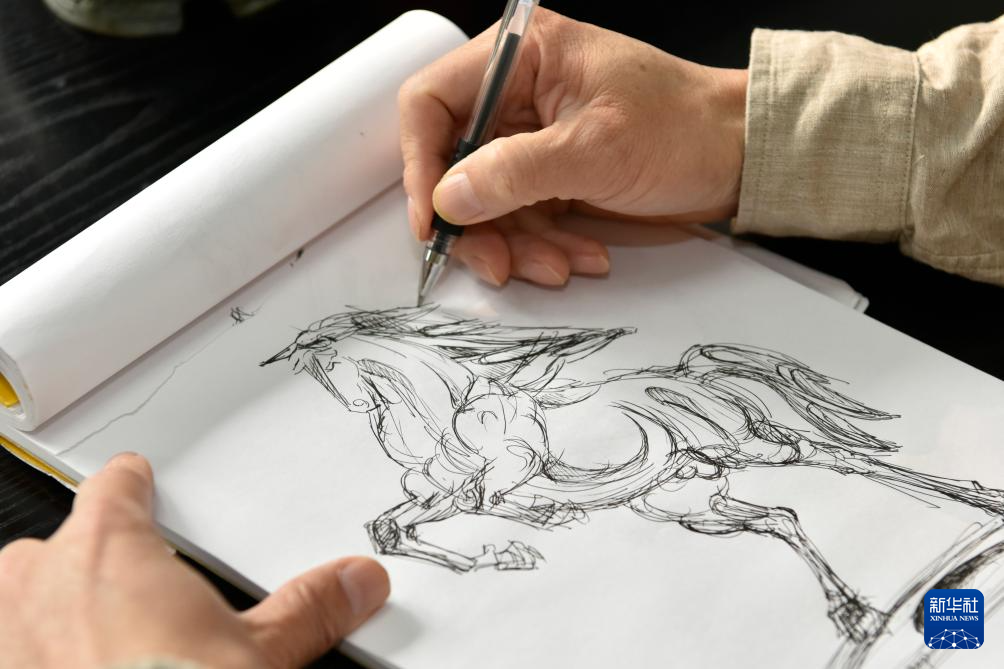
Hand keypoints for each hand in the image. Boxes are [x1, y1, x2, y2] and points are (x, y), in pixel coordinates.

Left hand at [0, 453, 388, 668]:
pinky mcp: (0, 664)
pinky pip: (17, 647)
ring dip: (56, 618)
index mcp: (109, 548)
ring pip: (27, 600)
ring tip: (109, 652)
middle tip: (142, 606)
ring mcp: (7, 630)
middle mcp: (40, 579)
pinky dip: (39, 657)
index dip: (131, 487)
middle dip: (96, 569)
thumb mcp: (258, 656)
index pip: (113, 487)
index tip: (137, 485)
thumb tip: (355, 583)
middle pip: (66, 545)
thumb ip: (307, 608)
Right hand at [400, 8, 746, 286]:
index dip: (422, 163)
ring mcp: (534, 138)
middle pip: (456, 164)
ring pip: (488, 202)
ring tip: (561, 264)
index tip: (434, 219)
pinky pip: (521, 217)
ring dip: (517, 245)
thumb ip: (516, 172)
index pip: (432, 103)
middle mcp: (518, 95)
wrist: (740, 156)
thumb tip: (449, 198)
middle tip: (498, 263)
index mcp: (521, 58)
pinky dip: (543, 246)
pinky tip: (581, 255)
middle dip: (478, 222)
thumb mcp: (597, 149)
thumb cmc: (684, 128)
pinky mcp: (551, 174)